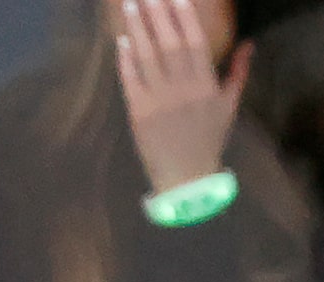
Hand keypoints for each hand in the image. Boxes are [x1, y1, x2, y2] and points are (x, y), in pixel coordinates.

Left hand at [118, 0, 250, 193]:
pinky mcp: (138, 114)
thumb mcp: (229, 105)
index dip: (184, 18)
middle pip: (168, 44)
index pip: (194, 42)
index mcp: (205, 84)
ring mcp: (158, 101)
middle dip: (157, 17)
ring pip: (147, 58)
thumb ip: (238, 72)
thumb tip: (248, 43)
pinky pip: (130, 82)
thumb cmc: (209, 138)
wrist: (185, 175)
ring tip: (131, 7)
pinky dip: (125, 61)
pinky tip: (121, 42)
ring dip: (138, 31)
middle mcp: (182, 89)